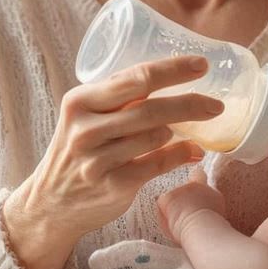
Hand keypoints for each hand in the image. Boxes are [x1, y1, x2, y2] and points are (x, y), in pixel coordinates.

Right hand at [4, 57, 222, 242]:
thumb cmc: (77, 150)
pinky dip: (181, 156)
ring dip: (182, 131)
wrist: (50, 203)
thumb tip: (174, 78)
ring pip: (158, 136)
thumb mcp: (85, 116)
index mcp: (80, 101)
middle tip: (216, 104)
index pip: (136, 78)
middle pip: (151, 108)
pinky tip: (194, 151)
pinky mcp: (112, 186)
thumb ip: (118, 98)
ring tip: (192, 130)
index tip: (201, 65)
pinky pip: (158, 165)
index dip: (173, 70)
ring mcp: (98, 160)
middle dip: (191, 103)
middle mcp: (86, 128)